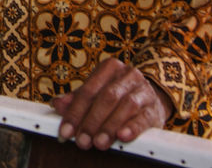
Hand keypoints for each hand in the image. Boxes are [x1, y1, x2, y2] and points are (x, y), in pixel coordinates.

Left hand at [51, 57, 172, 149]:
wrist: (150, 97)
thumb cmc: (118, 95)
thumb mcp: (97, 92)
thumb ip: (77, 99)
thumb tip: (57, 104)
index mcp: (109, 68)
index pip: (88, 90)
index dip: (75, 112)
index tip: (65, 131)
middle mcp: (128, 75)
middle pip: (107, 97)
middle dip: (92, 121)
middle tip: (82, 140)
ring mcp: (143, 90)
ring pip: (126, 106)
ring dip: (110, 126)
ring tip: (99, 142)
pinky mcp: (154, 108)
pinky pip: (144, 117)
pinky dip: (132, 127)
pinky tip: (122, 136)